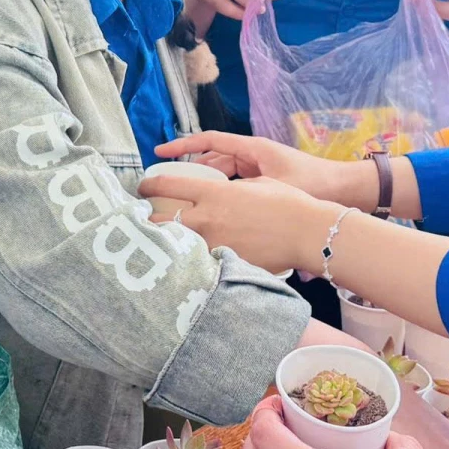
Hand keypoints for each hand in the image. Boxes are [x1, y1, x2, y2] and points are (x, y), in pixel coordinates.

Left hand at [139, 172, 333, 275]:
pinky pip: (199, 261)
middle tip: (143, 219)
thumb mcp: (254, 185)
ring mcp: (214, 244)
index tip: (141, 188)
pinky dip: (190, 260)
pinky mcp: (224, 263)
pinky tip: (186, 263)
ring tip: (159, 243)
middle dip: (147, 219)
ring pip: (175, 244)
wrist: (307, 233)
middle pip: (159, 219)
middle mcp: (207, 218)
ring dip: (166, 242)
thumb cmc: (286, 202)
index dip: (147, 186)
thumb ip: (228, 189)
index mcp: (212, 193)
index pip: (165, 186)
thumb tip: (217, 194)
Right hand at [155, 131, 371, 208]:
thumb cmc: (315, 185)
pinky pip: (236, 183)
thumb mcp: (278, 189)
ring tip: (185, 200)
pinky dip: (224, 192)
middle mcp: (253, 155)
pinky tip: (213, 209)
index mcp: (253, 149)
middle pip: (213, 160)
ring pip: (223, 173)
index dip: (184, 146)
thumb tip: (216, 206)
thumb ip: (247, 194)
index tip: (161, 152)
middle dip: (191, 170)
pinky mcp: (265, 180)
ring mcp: (259, 168)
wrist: (345, 189)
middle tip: (167, 186)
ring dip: (207, 184)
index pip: (211, 142)